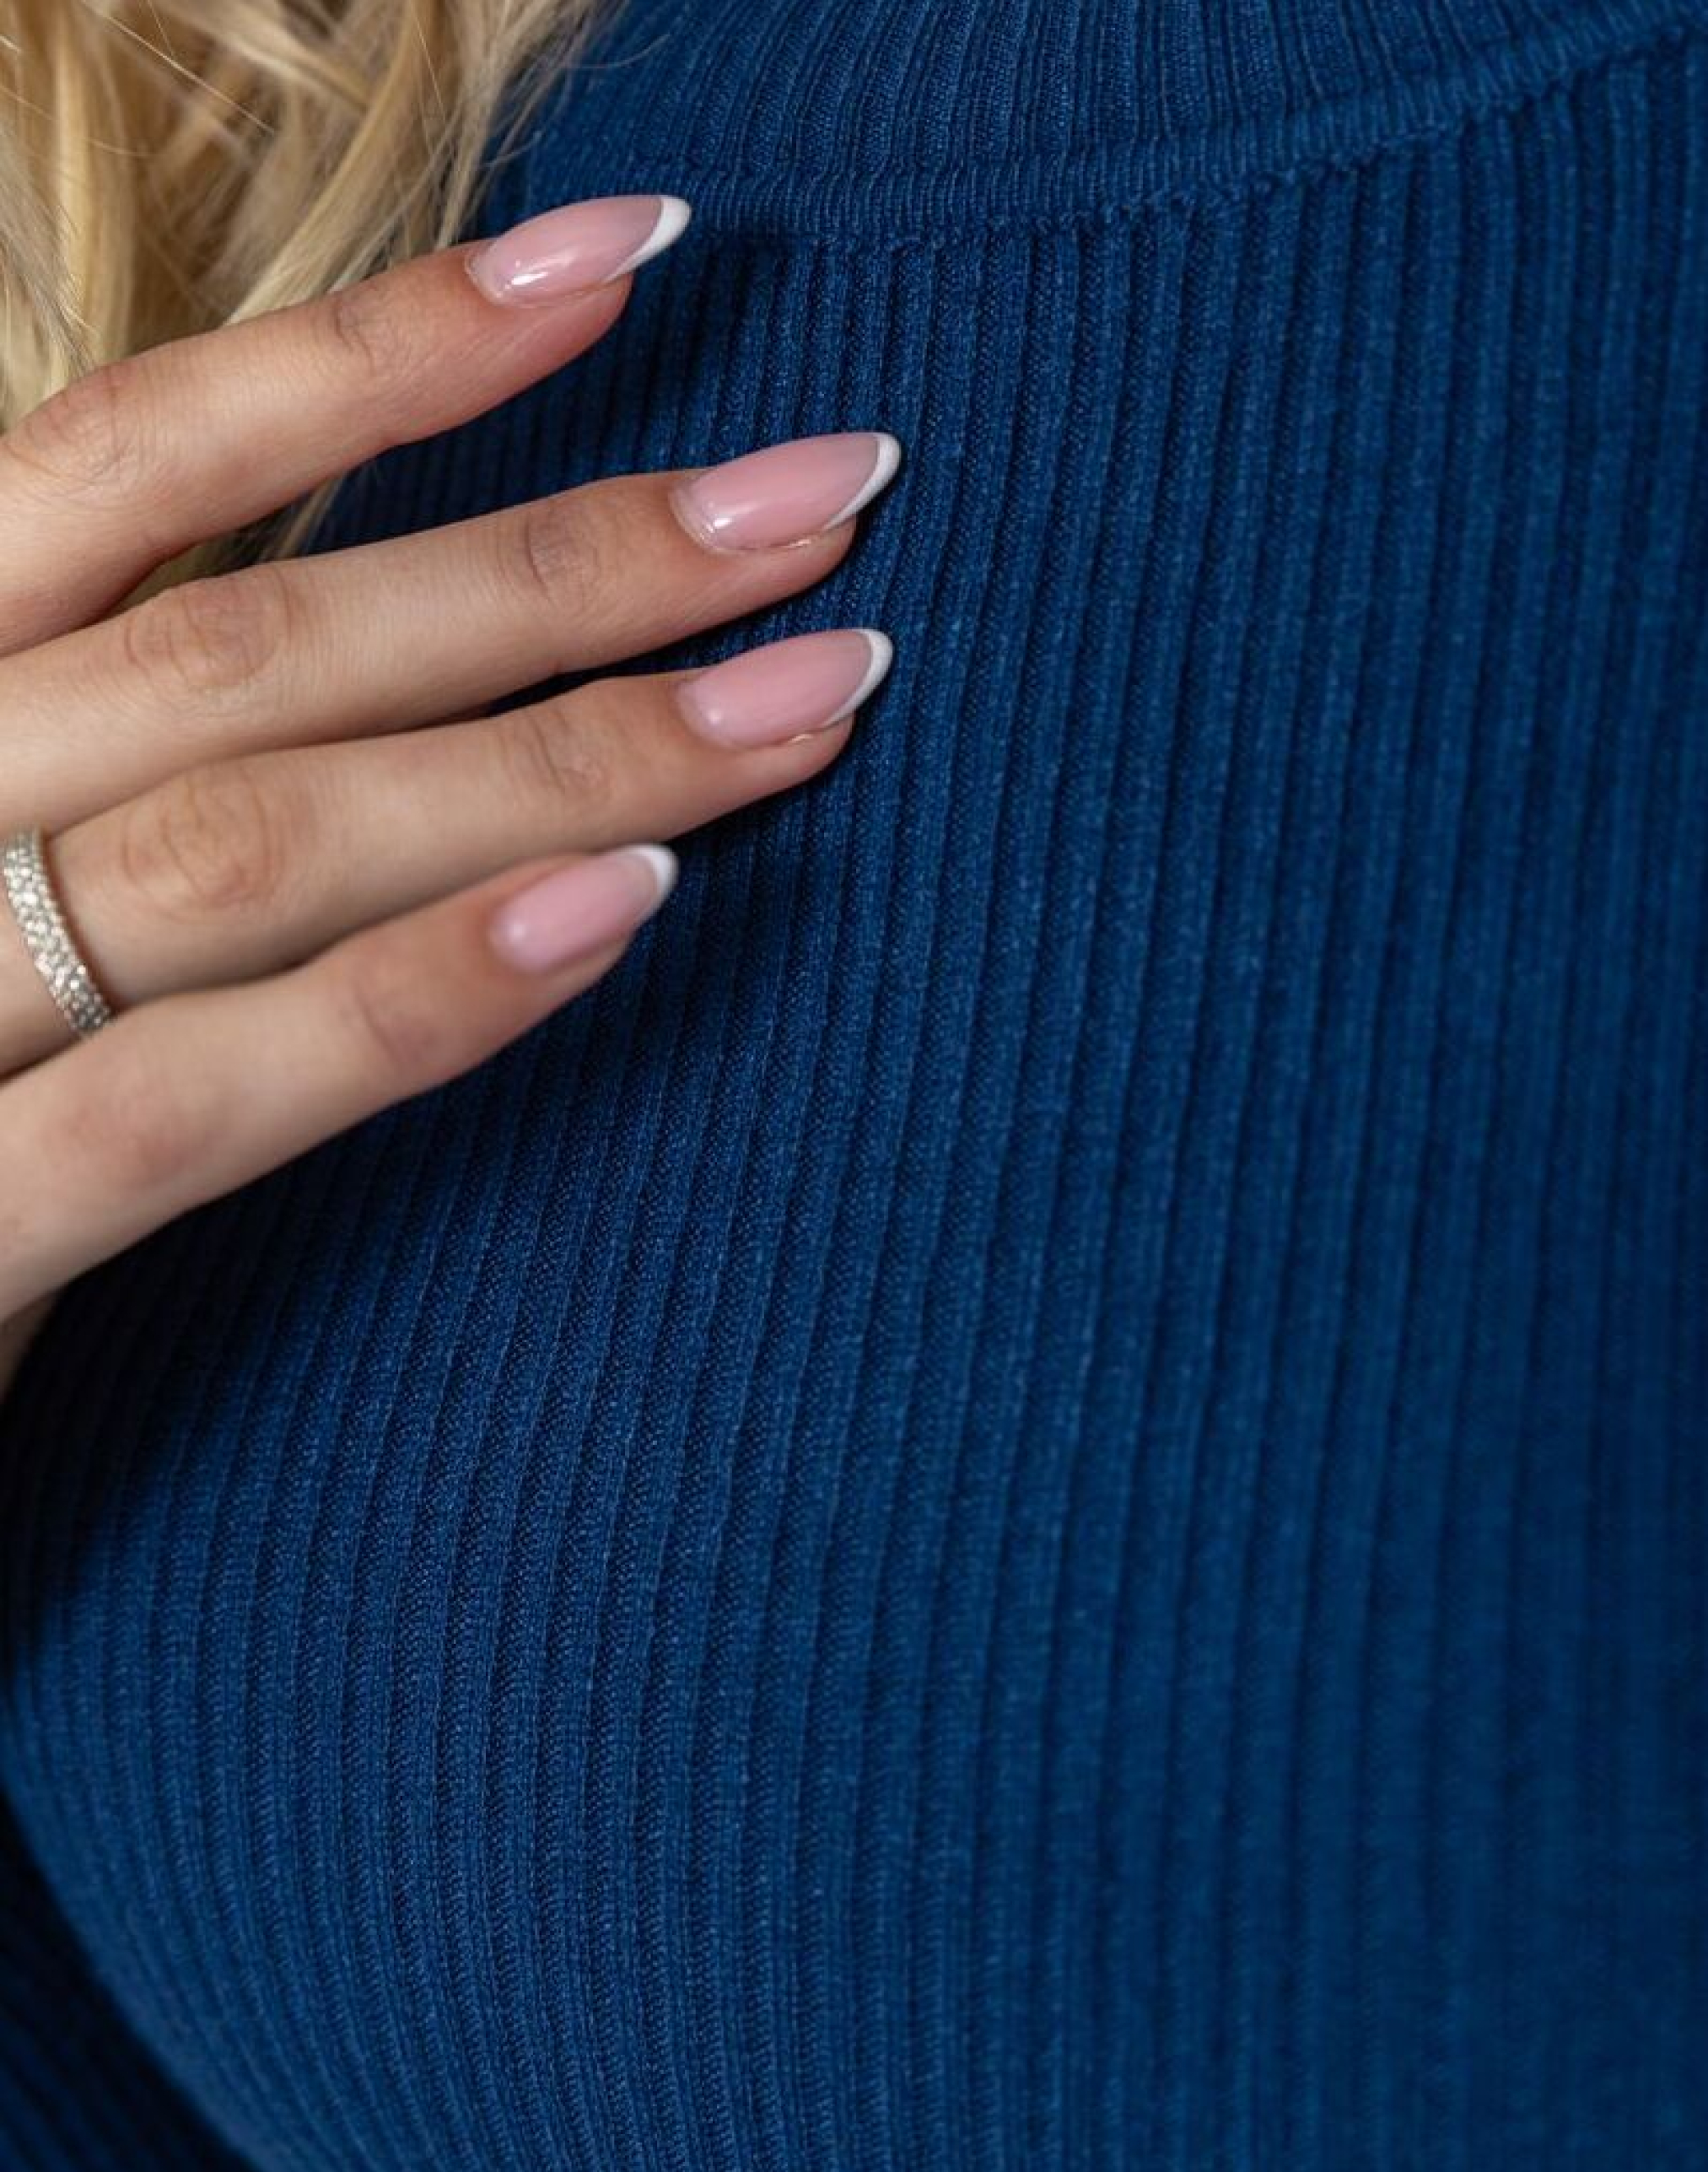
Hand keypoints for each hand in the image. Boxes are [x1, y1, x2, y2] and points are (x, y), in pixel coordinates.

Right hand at [0, 193, 898, 1403]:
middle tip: (824, 503)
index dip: (376, 352)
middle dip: (564, 563)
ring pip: (255, 836)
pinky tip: (616, 915)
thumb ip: (129, 746)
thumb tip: (420, 665)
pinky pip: (185, 1098)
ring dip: (557, 758)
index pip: (128, 458)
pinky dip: (409, 1000)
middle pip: (254, 642)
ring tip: (807, 703)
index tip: (625, 266)